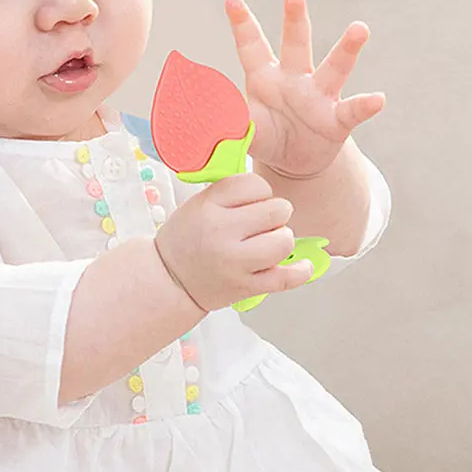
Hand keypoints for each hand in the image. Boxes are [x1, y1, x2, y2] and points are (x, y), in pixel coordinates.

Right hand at [154, 173, 312, 310]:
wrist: (169, 280)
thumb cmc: (185, 240)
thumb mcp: (197, 204)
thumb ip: (230, 192)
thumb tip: (267, 186)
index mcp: (208, 206)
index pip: (254, 184)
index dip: (261, 190)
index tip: (255, 200)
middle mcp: (222, 233)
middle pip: (276, 210)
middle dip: (276, 214)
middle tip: (265, 222)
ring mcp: (235, 262)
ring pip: (284, 241)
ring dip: (282, 239)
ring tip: (269, 242)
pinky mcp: (246, 287)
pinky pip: (286, 278)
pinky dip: (300, 270)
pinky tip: (303, 264)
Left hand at [226, 0, 384, 178]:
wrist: (295, 160)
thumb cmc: (268, 135)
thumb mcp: (245, 130)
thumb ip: (227, 126)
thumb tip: (202, 127)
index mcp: (265, 77)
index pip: (252, 46)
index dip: (242, 23)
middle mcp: (294, 79)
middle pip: (296, 45)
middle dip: (295, 19)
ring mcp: (319, 97)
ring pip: (334, 68)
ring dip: (347, 49)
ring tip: (360, 29)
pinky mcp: (337, 121)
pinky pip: (353, 111)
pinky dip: (365, 105)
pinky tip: (378, 99)